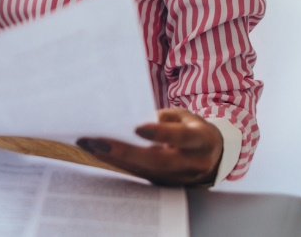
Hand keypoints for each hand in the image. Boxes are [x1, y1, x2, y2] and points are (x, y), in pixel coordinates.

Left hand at [76, 108, 223, 186]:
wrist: (211, 155)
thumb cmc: (193, 128)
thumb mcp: (185, 116)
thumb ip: (164, 117)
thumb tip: (132, 120)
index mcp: (202, 140)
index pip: (182, 137)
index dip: (161, 134)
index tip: (137, 128)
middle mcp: (193, 163)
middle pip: (159, 161)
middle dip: (126, 152)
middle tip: (98, 142)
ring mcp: (178, 178)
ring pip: (144, 171)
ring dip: (114, 159)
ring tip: (88, 145)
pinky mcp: (165, 184)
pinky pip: (139, 175)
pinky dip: (117, 164)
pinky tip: (97, 153)